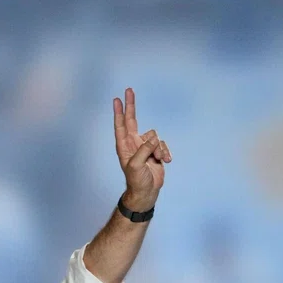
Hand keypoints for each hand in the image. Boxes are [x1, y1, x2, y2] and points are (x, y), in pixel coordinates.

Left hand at [113, 88, 171, 211]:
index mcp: (124, 146)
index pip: (121, 125)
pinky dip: (165, 153)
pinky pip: (163, 145)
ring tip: (157, 161)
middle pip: (132, 120)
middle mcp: (133, 144)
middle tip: (129, 90)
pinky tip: (165, 161)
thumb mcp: (137, 166)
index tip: (117, 99)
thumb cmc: (137, 181)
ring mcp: (144, 147)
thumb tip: (153, 138)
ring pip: (155, 136)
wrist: (147, 192)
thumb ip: (144, 150)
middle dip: (131, 106)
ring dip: (159, 148)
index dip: (119, 112)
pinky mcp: (155, 152)